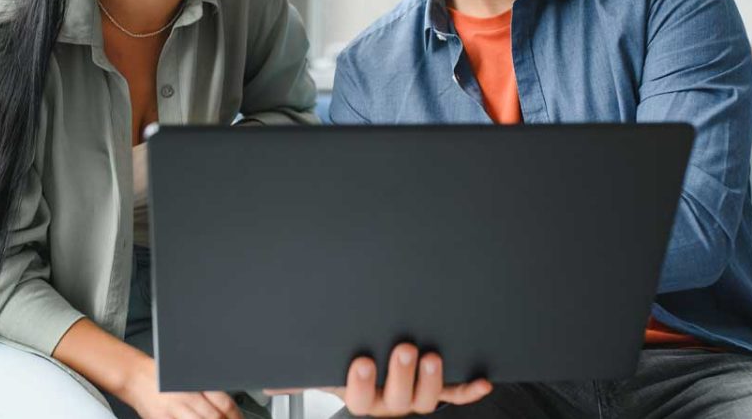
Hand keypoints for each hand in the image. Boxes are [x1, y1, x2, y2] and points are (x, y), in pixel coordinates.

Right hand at [121, 354, 242, 418]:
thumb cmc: (162, 375)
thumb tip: (226, 405)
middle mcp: (184, 398)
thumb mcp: (187, 374)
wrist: (135, 377)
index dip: (235, 415)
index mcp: (194, 383)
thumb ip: (205, 388)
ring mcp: (172, 412)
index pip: (223, 402)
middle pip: (214, 417)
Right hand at [267, 343, 492, 416]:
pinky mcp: (439, 389)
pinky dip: (469, 390)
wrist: (373, 365)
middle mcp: (388, 402)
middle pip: (396, 399)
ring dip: (431, 379)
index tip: (361, 360)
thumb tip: (269, 376)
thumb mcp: (321, 366)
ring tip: (431, 355)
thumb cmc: (344, 361)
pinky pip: (456, 395)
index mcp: (359, 395)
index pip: (357, 398)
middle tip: (404, 348)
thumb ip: (297, 370)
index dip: (361, 383)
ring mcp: (414, 397)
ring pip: (425, 398)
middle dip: (401, 373)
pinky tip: (482, 381)